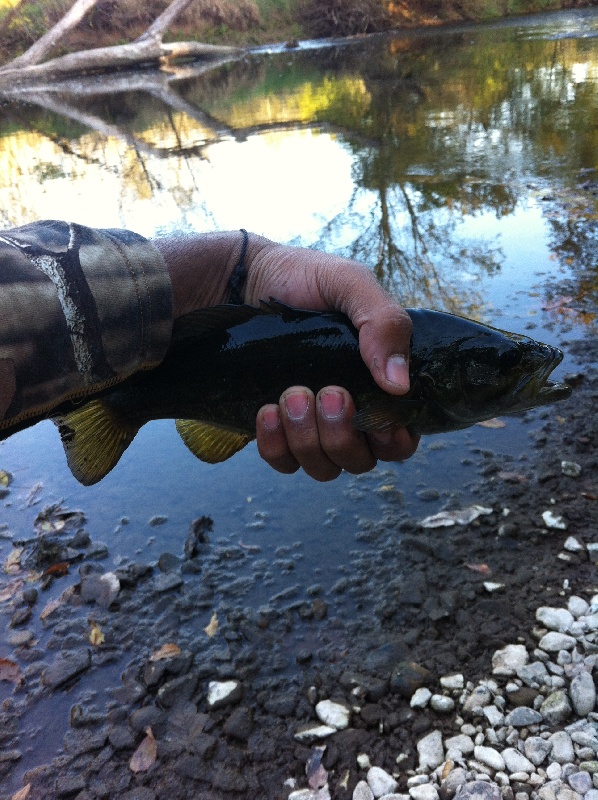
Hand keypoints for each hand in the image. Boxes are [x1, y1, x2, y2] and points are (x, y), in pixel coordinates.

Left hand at [244, 239, 419, 479]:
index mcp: (379, 386)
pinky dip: (276, 444)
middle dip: (343, 434)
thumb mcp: (350, 285)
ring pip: (324, 468)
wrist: (243, 281)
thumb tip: (400, 385)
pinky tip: (266, 410)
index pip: (400, 440)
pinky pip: (283, 462)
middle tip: (328, 391)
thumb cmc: (305, 280)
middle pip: (362, 461)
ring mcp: (311, 427)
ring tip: (292, 393)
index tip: (372, 412)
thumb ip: (386, 324)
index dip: (391, 438)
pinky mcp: (276, 432)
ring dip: (308, 438)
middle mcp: (349, 415)